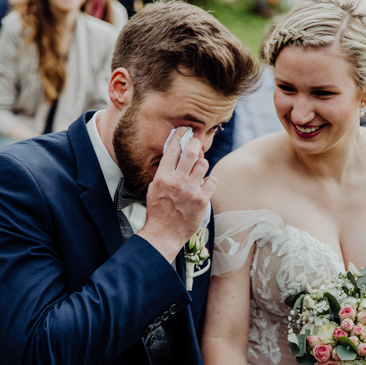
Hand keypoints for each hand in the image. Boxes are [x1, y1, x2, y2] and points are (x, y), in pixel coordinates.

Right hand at [139, 127, 215, 261]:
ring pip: (204, 164)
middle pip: (191, 152)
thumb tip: (173, 157)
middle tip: (197, 140)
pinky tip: (204, 185)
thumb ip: (163, 173)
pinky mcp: (201, 200)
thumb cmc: (158, 213)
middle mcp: (177, 181)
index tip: (184, 130)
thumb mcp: (153, 189)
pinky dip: (209, 181)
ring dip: (202, 164)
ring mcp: (190, 190)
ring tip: (199, 170)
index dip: (180, 136)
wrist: (164, 234)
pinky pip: (212, 181)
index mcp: (163, 177)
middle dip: (196, 142)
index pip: (172, 149)